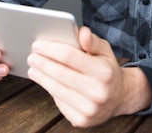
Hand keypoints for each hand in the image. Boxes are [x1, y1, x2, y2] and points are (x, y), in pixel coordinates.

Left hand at [26, 26, 151, 127]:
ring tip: (33, 69)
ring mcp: (89, 109)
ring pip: (57, 90)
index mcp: (104, 72)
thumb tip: (81, 32)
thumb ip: (92, 41)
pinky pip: (59, 103)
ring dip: (41, 77)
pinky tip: (46, 82)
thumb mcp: (105, 51)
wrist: (119, 98)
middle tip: (32, 56)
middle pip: (60, 74)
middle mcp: (98, 92)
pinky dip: (50, 91)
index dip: (50, 50)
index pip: (70, 56)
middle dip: (42, 63)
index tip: (38, 45)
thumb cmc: (107, 70)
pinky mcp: (81, 120)